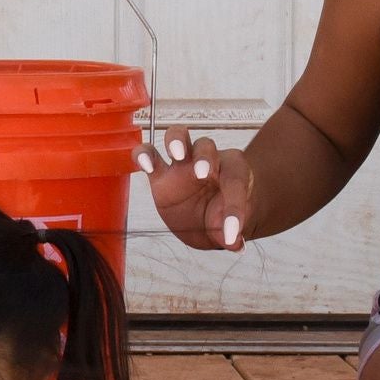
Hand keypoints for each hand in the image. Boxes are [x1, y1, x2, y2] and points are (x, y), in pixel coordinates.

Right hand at [142, 130, 252, 252]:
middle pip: (206, 145)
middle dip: (205, 157)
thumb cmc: (222, 216)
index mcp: (232, 170)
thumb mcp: (231, 229)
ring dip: (177, 141)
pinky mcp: (160, 175)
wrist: (206, 222)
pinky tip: (144, 164)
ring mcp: (181, 165)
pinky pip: (149, 155)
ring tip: (177, 153)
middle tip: (203, 174)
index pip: (234, 180)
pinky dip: (144, 155)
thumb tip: (234, 243)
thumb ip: (233, 234)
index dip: (235, 205)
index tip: (231, 230)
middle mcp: (207, 160)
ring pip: (178, 137)